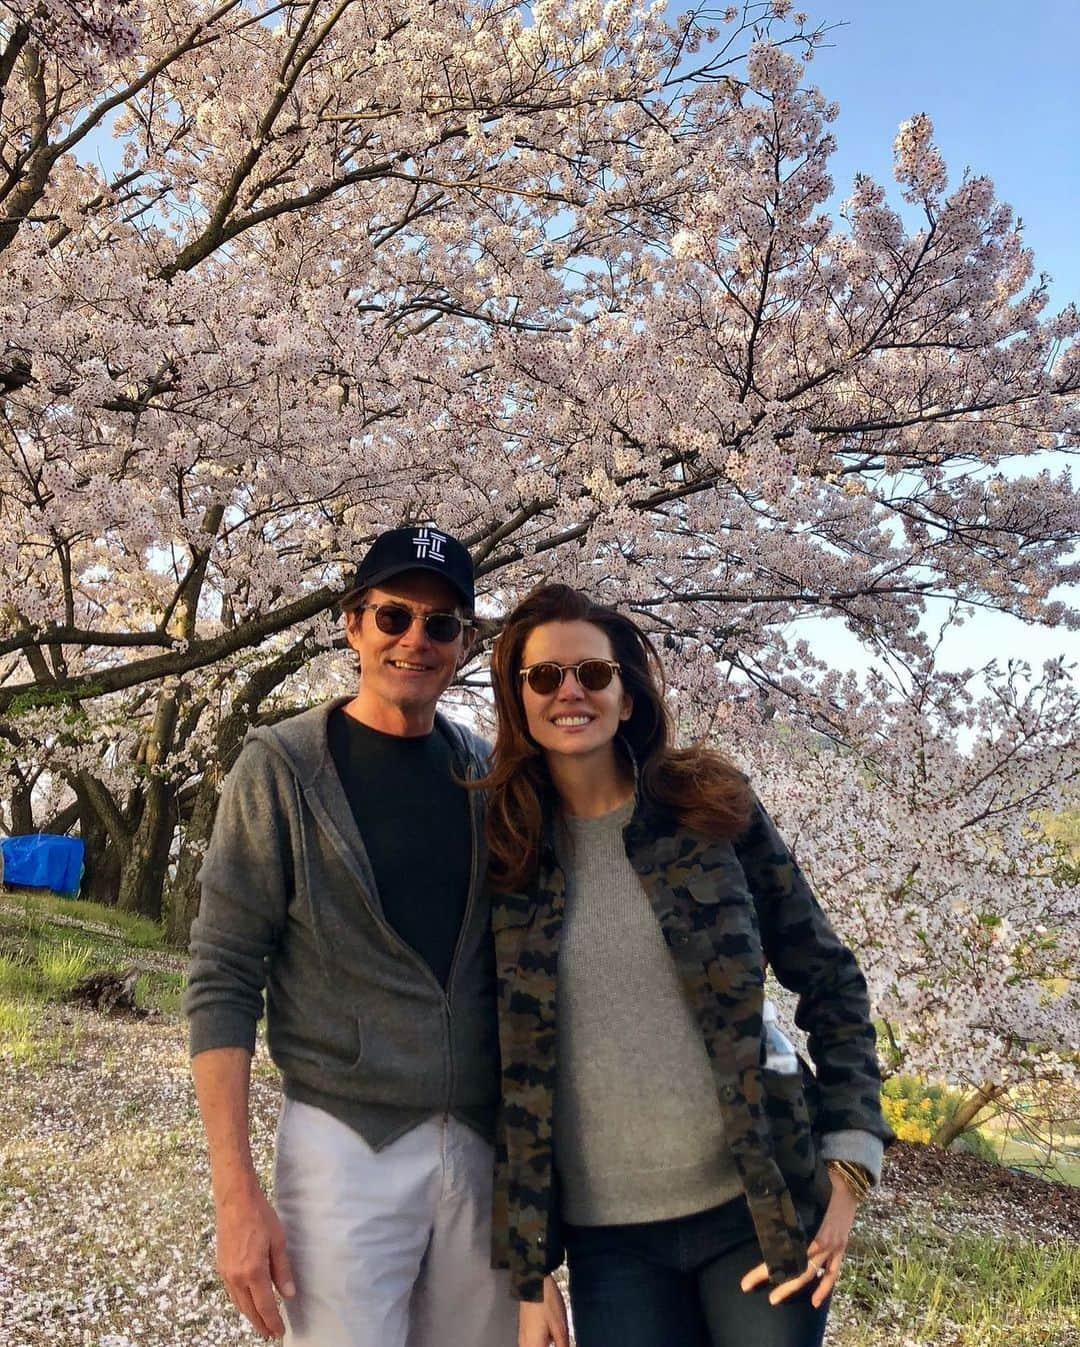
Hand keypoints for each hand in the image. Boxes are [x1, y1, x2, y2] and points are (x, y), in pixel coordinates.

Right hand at [214, 1178, 295, 1338]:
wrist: (235, 1200)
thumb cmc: (260, 1216)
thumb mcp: (278, 1241)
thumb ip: (282, 1270)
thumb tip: (289, 1294)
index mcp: (253, 1271)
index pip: (265, 1306)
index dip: (273, 1321)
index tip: (280, 1332)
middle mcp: (237, 1277)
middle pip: (249, 1310)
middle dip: (261, 1324)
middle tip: (271, 1334)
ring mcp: (226, 1273)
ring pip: (239, 1303)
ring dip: (250, 1316)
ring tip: (261, 1323)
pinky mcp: (221, 1266)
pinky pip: (231, 1293)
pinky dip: (241, 1303)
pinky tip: (248, 1303)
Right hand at [518, 1274, 569, 1346]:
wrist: (533, 1283)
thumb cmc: (547, 1303)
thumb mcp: (560, 1326)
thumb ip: (562, 1346)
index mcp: (534, 1346)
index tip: (562, 1346)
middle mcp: (525, 1345)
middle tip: (560, 1343)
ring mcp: (522, 1339)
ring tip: (556, 1340)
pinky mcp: (523, 1332)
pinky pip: (531, 1346)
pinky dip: (540, 1345)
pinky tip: (549, 1340)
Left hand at [739, 1172, 859, 1310]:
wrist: (849, 1184)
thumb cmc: (822, 1185)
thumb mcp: (803, 1196)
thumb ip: (786, 1208)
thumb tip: (760, 1211)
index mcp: (811, 1230)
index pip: (784, 1255)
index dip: (765, 1268)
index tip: (747, 1278)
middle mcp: (822, 1243)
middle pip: (798, 1269)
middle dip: (777, 1282)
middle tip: (750, 1287)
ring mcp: (833, 1248)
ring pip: (812, 1274)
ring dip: (794, 1287)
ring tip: (776, 1298)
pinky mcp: (840, 1249)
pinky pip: (832, 1273)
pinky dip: (824, 1288)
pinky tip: (814, 1302)